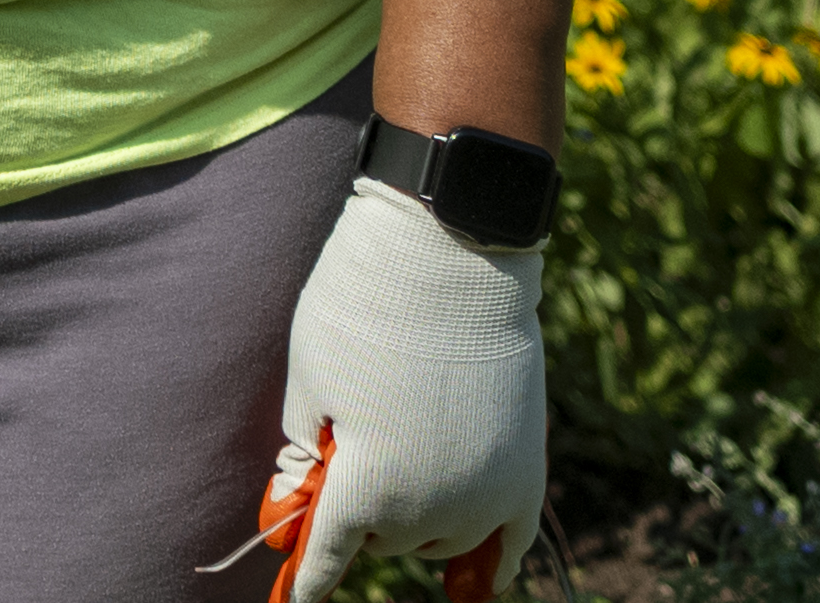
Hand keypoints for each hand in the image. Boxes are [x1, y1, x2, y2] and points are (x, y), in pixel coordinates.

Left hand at [265, 179, 543, 598]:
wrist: (452, 250)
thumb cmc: (362, 308)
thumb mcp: (309, 381)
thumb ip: (303, 459)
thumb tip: (295, 516)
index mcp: (370, 491)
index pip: (329, 556)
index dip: (307, 579)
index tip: (292, 599)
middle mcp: (433, 510)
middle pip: (385, 541)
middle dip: (361, 514)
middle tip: (347, 458)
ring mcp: (488, 494)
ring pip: (441, 541)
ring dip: (414, 522)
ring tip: (401, 467)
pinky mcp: (527, 470)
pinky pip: (509, 543)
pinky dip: (487, 563)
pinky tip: (474, 585)